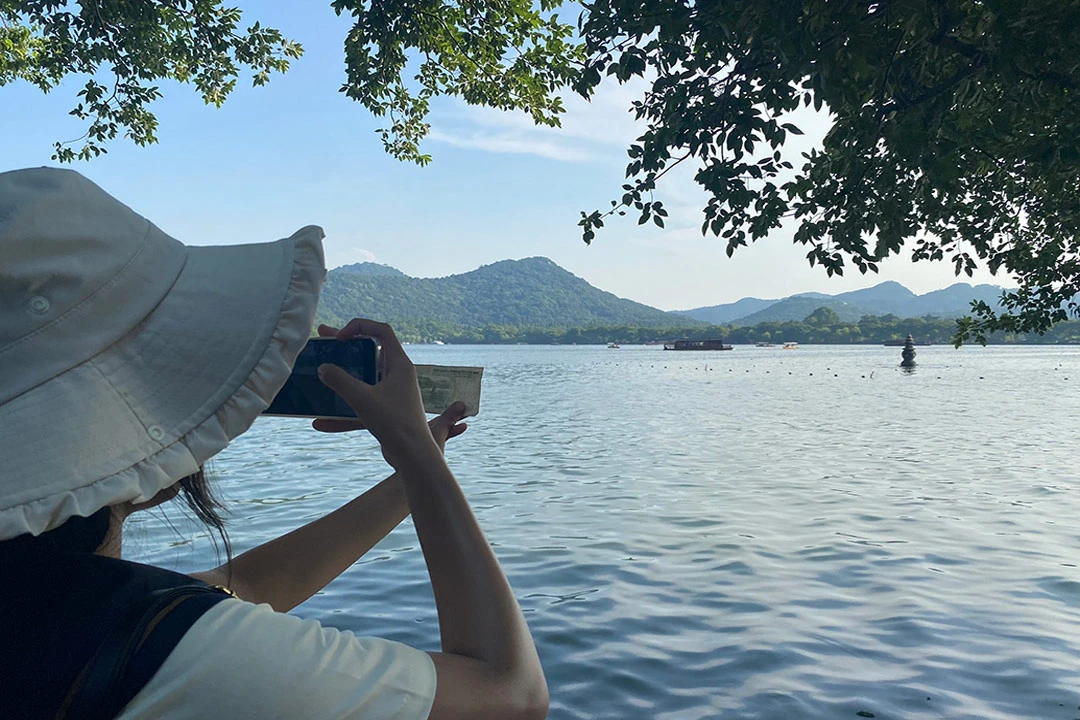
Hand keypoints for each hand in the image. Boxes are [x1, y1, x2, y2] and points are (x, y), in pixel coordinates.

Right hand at [314, 320, 463, 466]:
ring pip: (364, 377)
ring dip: (342, 373)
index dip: (359, 327)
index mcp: (400, 364)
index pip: (381, 331)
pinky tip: (321, 421)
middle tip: (323, 338)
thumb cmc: (394, 423)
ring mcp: (393, 393)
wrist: (413, 456)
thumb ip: (340, 380)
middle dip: (346, 345)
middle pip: (370, 351)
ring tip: (318, 370)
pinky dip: (344, 407)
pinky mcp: (386, 410)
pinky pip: (362, 401)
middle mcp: (398, 375)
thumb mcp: (362, 398)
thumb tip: (323, 367)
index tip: (340, 338)